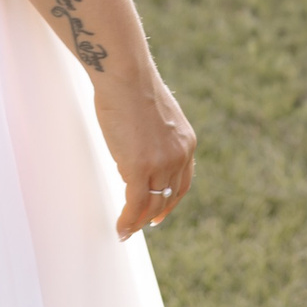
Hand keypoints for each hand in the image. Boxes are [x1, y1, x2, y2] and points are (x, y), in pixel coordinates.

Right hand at [94, 73, 195, 238]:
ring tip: (127, 231)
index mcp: (185, 141)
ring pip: (151, 204)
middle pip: (167, 196)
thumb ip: (155, 138)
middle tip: (140, 225)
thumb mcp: (156, 116)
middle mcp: (179, 155)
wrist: (125, 75)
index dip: (171, 200)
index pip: (182, 181)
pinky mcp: (139, 168)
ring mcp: (160, 163)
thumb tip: (138, 154)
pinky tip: (121, 228)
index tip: (160, 212)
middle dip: (153, 214)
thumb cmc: (131, 86)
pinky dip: (128, 220)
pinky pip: (134, 204)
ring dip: (138, 221)